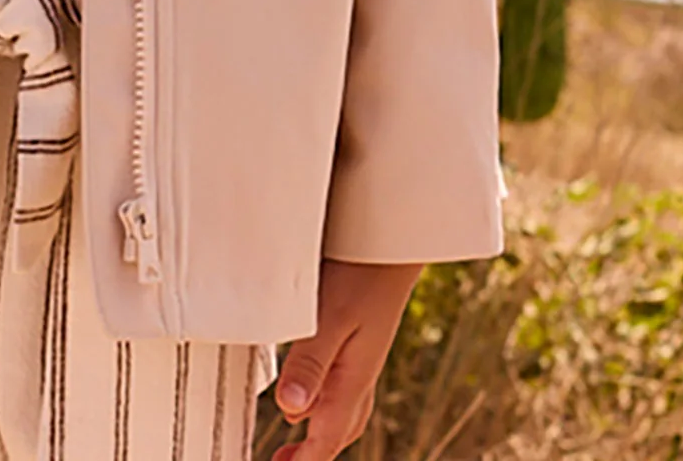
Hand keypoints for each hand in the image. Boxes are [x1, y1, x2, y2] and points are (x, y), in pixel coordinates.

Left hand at [270, 257, 423, 459]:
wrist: (394, 242)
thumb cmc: (361, 275)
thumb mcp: (329, 318)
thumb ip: (309, 363)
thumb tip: (289, 410)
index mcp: (353, 379)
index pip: (326, 438)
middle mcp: (360, 374)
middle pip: (338, 431)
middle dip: (314, 453)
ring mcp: (363, 357)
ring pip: (343, 411)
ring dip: (321, 431)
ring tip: (297, 443)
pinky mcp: (360, 338)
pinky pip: (344, 387)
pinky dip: (326, 403)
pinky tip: (312, 392)